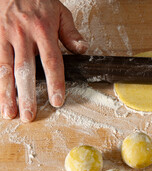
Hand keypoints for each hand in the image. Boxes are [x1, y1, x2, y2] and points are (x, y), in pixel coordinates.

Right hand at [0, 0, 87, 121]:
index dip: (55, 83)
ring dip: (6, 93)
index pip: (52, 62)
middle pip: (25, 70)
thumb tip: (82, 50)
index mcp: (43, 31)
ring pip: (5, 69)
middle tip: (29, 115)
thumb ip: (71, 33)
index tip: (57, 101)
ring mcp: (5, 37)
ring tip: (9, 112)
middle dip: (26, 95)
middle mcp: (23, 36)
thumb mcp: (60, 12)